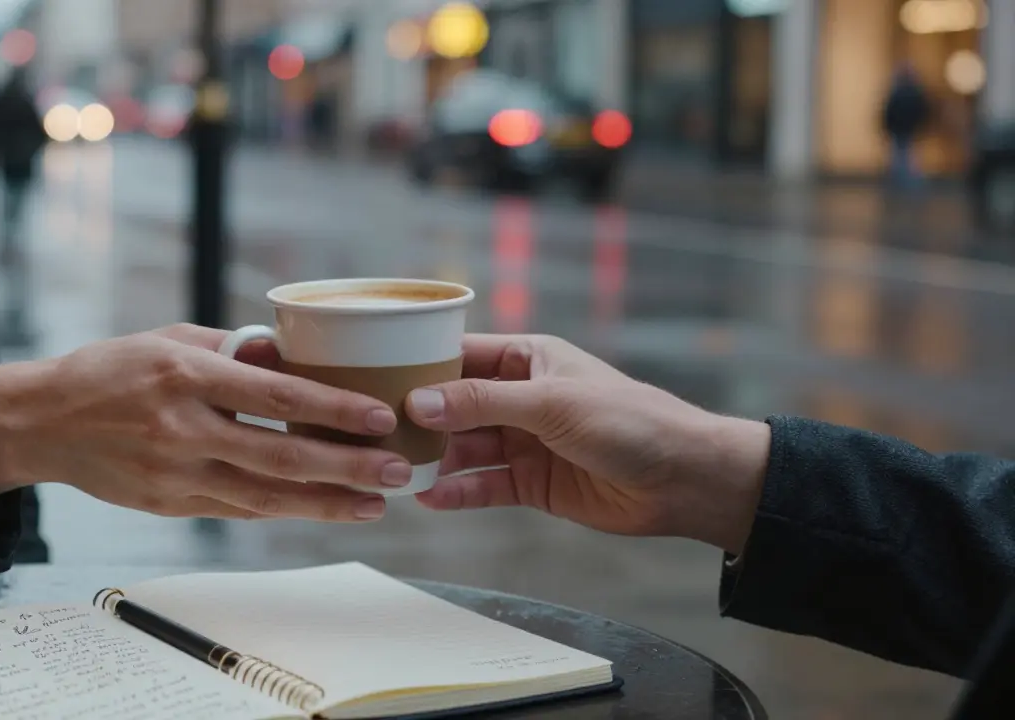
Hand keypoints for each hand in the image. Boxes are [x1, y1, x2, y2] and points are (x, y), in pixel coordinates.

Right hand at [0, 324, 412, 521]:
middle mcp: (181, 429)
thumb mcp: (171, 338)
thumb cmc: (113, 369)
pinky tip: (324, 509)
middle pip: (279, 456)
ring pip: (264, 497)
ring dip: (326, 503)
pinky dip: (285, 511)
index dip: (333, 410)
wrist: (42, 421)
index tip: (380, 418)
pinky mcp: (169, 504)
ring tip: (376, 503)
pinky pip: (238, 510)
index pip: (274, 396)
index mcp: (185, 376)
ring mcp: (174, 474)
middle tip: (398, 472)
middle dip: (346, 467)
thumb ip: (235, 351)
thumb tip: (297, 359)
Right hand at [405, 335, 770, 554]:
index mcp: (528, 358)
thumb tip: (419, 402)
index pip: (461, 356)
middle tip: (375, 434)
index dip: (420, 367)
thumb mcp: (550, 403)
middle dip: (419, 420)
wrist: (684, 479)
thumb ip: (483, 402)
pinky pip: (484, 485)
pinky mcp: (531, 483)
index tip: (375, 379)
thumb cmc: (629, 421)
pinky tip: (429, 499)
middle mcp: (521, 397)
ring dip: (434, 459)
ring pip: (465, 448)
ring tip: (393, 470)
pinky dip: (458, 492)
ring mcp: (524, 442)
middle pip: (455, 405)